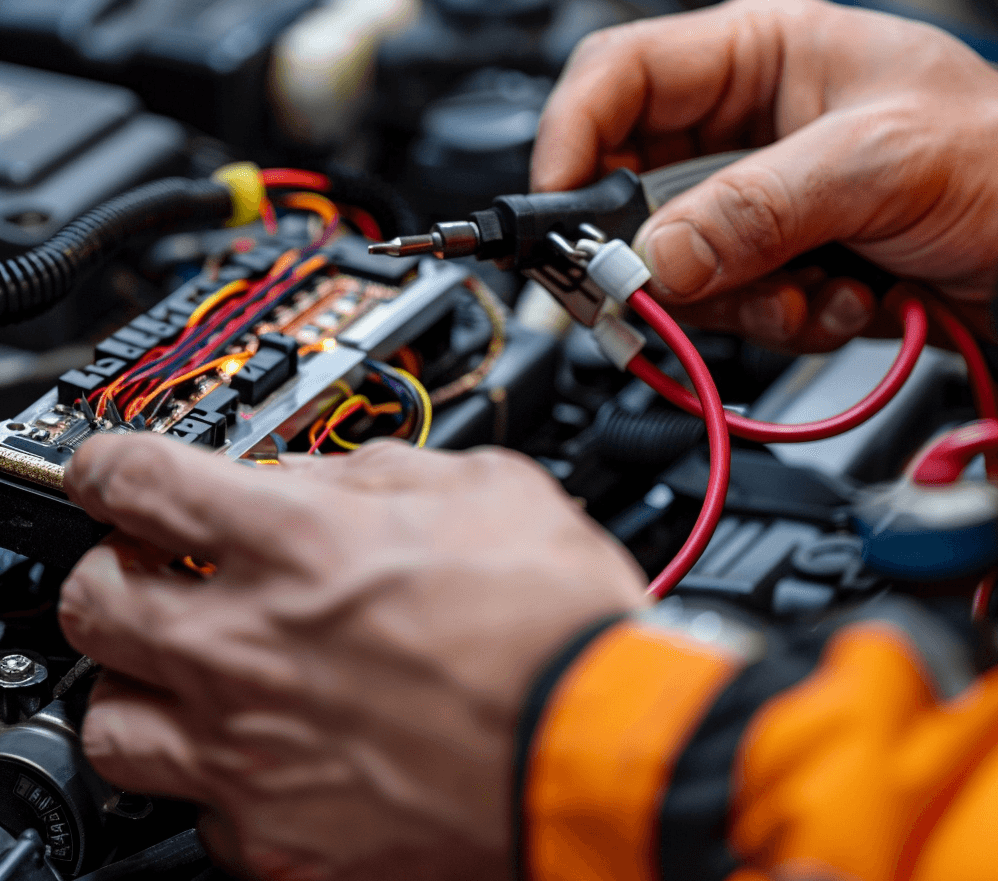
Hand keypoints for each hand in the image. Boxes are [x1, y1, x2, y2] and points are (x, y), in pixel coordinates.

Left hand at [58, 434, 645, 880]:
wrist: (598, 747)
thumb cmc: (556, 621)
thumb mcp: (485, 487)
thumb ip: (379, 470)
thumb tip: (323, 473)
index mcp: (301, 542)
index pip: (140, 481)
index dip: (109, 462)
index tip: (112, 468)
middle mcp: (253, 644)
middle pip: (95, 596)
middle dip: (112, 565)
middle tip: (156, 562)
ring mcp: (255, 751)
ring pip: (111, 718)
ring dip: (137, 676)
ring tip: (189, 663)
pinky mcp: (281, 837)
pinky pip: (198, 805)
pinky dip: (214, 770)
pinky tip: (266, 746)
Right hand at [532, 0, 997, 349]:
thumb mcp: (872, 165)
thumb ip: (755, 209)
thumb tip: (656, 258)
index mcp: (756, 57)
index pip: (615, 79)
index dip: (571, 140)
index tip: (560, 212)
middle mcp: (742, 131)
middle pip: (633, 189)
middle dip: (657, 251)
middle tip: (670, 288)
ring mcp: (753, 203)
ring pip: (675, 263)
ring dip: (737, 297)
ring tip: (808, 290)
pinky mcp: (770, 261)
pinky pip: (724, 305)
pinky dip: (777, 320)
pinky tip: (838, 301)